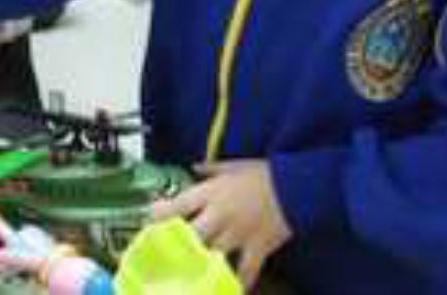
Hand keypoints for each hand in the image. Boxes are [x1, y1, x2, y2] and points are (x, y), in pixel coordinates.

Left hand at [152, 159, 290, 289]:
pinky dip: (238, 282)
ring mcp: (238, 234)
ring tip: (188, 276)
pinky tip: (231, 289)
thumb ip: (211, 168)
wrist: (298, 186)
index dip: (160, 215)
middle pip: (190, 235)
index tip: (148, 223)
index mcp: (211, 193)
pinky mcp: (258, 248)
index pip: (178, 205)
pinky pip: (245, 270)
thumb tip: (194, 167)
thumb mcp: (234, 165)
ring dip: (200, 266)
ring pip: (212, 255)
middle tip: (164, 257)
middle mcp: (220, 215)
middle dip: (176, 246)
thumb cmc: (265, 173)